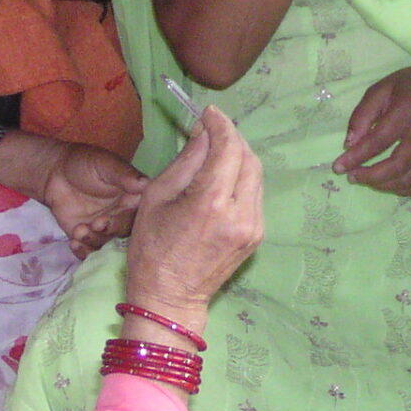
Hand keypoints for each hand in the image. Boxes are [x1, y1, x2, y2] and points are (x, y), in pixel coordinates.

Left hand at [20, 140, 148, 252]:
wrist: (55, 173)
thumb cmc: (85, 163)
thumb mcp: (106, 165)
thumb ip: (124, 175)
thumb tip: (146, 183)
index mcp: (134, 200)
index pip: (140, 217)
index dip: (127, 221)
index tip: (107, 219)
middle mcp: (124, 217)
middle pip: (125, 234)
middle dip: (110, 232)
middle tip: (94, 224)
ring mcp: (107, 230)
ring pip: (108, 246)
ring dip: (94, 242)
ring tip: (79, 231)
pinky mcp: (90, 238)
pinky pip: (91, 252)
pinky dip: (83, 253)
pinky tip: (74, 242)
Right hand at [123, 108, 262, 322]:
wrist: (170, 297)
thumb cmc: (152, 247)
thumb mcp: (157, 196)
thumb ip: (187, 160)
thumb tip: (204, 131)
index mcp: (210, 202)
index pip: (228, 147)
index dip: (221, 124)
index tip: (209, 113)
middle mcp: (239, 212)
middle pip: (248, 157)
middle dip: (233, 138)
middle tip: (213, 130)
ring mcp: (253, 226)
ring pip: (256, 175)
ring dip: (240, 157)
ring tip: (218, 151)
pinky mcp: (257, 235)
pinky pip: (255, 195)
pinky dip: (242, 179)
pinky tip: (224, 178)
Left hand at [334, 50, 410, 195]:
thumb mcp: (381, 89)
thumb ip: (362, 115)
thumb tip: (349, 145)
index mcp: (408, 109)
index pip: (379, 140)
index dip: (356, 157)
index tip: (338, 167)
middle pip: (396, 165)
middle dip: (369, 177)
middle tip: (352, 176)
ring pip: (408, 179)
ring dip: (382, 185)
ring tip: (366, 179)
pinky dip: (401, 190)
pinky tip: (387, 182)